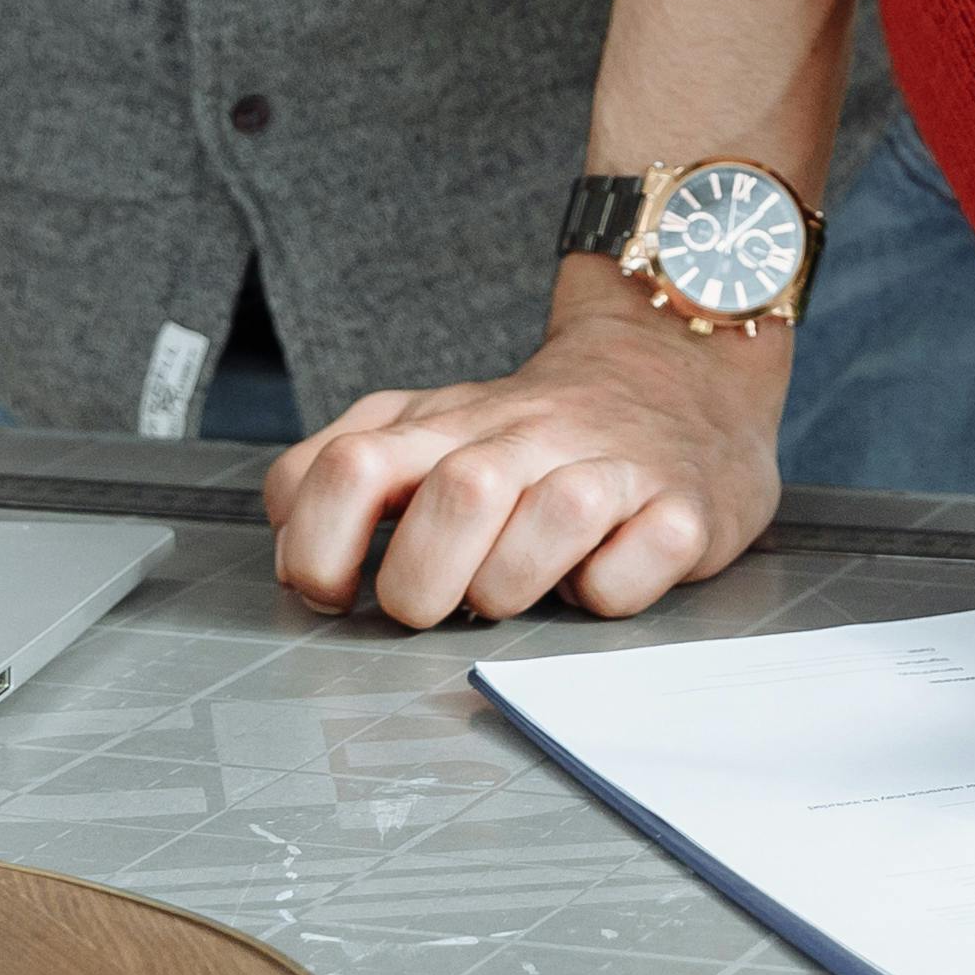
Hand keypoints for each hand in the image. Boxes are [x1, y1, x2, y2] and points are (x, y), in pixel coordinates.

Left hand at [262, 264, 786, 626]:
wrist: (681, 367)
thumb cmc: (538, 430)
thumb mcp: (431, 428)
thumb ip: (344, 473)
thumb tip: (291, 549)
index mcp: (444, 424)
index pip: (346, 467)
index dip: (317, 547)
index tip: (331, 589)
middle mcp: (523, 437)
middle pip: (453, 495)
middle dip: (422, 582)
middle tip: (429, 606)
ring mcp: (608, 469)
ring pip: (549, 521)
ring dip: (514, 586)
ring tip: (514, 592)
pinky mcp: (682, 509)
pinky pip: (634, 569)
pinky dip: (607, 592)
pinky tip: (598, 577)